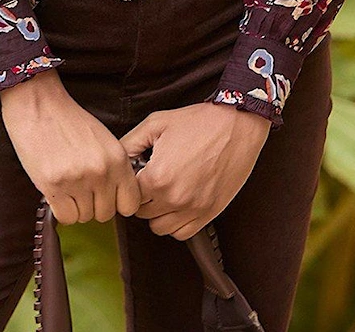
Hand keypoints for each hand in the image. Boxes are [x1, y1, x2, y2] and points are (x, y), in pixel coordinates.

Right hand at [0, 70, 142, 224]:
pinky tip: (57, 191)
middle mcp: (102, 171)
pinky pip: (66, 217)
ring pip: (85, 217)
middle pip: (106, 213)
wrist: (39, 105)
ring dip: (75, 206)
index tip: (107, 197)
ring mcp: (79, 180)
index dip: (117, 203)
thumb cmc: (69, 121)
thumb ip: (114, 169)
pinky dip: (61, 209)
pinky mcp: (55, 185)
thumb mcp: (104, 141)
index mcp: (117, 158)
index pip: (131, 203)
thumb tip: (117, 199)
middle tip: (81, 188)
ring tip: (67, 183)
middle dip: (93, 205)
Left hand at [118, 103, 270, 239]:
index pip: (128, 194)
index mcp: (157, 177)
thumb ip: (130, 142)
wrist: (237, 125)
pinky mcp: (208, 214)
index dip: (131, 182)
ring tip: (165, 191)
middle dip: (142, 197)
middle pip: (141, 213)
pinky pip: (182, 233)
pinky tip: (178, 202)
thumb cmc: (198, 122)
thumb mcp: (157, 123)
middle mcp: (173, 199)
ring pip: (159, 227)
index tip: (139, 172)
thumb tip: (117, 159)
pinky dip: (176, 222)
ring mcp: (192, 209)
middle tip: (152, 178)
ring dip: (157, 212)